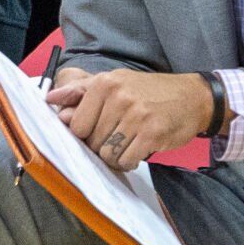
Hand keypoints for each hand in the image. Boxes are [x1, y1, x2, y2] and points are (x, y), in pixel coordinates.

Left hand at [45, 69, 212, 171]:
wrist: (193, 97)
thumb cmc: (151, 92)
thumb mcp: (117, 83)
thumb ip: (81, 92)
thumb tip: (50, 99)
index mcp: (105, 84)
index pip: (75, 125)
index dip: (85, 134)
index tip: (99, 130)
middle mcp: (119, 97)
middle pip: (91, 142)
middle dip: (102, 145)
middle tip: (119, 136)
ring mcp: (136, 116)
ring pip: (107, 154)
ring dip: (116, 156)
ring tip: (129, 143)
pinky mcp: (152, 134)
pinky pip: (126, 160)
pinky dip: (130, 161)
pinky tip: (138, 150)